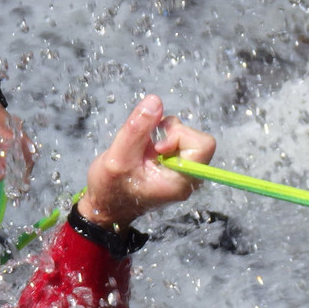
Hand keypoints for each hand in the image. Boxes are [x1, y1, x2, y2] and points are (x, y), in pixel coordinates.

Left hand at [0, 90, 35, 185]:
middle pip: (23, 171)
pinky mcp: (18, 138)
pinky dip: (10, 164)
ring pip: (22, 165)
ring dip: (10, 173)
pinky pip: (19, 157)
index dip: (8, 187)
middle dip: (10, 180)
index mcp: (10, 142)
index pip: (17, 174)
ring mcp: (21, 138)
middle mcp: (20, 140)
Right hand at [78, 94, 215, 228]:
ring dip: (162, 135)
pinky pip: (175, 142)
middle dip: (169, 134)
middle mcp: (188, 177)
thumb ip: (136, 129)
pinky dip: (159, 140)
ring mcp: (182, 172)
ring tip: (141, 151)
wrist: (104, 207)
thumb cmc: (109, 188)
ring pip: (184, 137)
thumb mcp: (116, 158)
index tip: (156, 147)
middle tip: (147, 146)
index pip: (203, 145)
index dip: (180, 136)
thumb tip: (154, 101)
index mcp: (180, 181)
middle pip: (195, 138)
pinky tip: (143, 152)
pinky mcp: (174, 166)